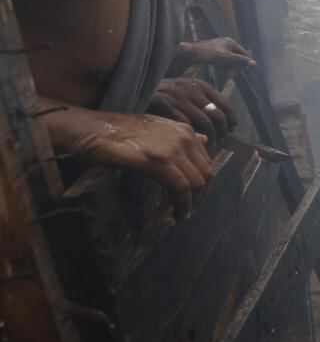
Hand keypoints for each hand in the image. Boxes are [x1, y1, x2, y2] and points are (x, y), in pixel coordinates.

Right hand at [46, 107, 212, 217]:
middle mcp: (183, 137)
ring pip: (196, 182)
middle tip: (189, 208)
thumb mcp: (155, 128)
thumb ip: (179, 136)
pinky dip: (182, 203)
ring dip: (192, 203)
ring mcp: (172, 148)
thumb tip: (204, 139)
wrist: (92, 129)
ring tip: (183, 213)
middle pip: (205, 173)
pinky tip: (177, 213)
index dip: (202, 182)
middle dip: (200, 195)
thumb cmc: (117, 131)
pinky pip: (180, 187)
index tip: (194, 195)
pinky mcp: (158, 161)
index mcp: (184, 130)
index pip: (205, 161)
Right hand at [149, 77, 237, 140]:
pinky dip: (194, 137)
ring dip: (212, 136)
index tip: (232, 128)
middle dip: (223, 130)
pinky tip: (196, 143)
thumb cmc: (163, 99)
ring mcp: (179, 97)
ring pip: (206, 122)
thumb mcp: (184, 95)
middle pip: (218, 114)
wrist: (137, 94)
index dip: (231, 118)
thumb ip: (201, 105)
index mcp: (199, 85)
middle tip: (222, 140)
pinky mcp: (166, 107)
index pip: (224, 103)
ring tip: (211, 145)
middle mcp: (191, 89)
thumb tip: (221, 125)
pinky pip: (188, 125)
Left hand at [176, 36, 254, 69]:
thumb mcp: (226, 58)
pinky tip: (219, 72)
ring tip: (224, 76)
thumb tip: (254, 63)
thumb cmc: (208, 54)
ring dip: (227, 69)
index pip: (244, 53)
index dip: (246, 62)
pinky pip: (221, 61)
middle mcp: (226, 43)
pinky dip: (221, 67)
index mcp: (231, 42)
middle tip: (230, 77)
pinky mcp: (213, 52)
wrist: (190, 53)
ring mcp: (219, 48)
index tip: (250, 71)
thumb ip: (240, 60)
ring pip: (228, 60)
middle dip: (234, 68)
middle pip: (235, 57)